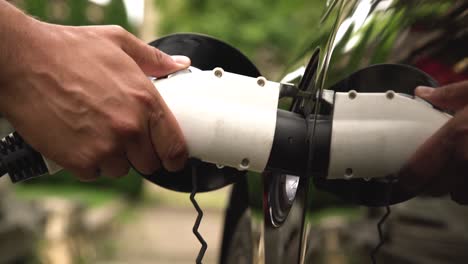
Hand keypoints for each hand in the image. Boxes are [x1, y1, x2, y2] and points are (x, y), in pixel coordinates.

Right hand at [0, 18, 190, 179]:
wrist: (21, 61)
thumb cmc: (68, 50)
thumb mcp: (118, 43)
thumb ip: (154, 59)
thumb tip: (179, 65)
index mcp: (146, 101)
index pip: (175, 147)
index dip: (176, 157)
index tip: (172, 159)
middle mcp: (129, 128)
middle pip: (149, 163)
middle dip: (139, 153)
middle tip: (123, 135)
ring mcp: (104, 147)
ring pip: (120, 169)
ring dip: (112, 157)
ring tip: (96, 131)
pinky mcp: (78, 161)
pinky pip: (93, 173)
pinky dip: (88, 161)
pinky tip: (78, 138)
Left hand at [401, 80, 467, 203]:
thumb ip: (448, 95)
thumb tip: (422, 92)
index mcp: (456, 135)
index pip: (417, 170)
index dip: (404, 181)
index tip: (399, 182)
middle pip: (435, 188)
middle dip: (431, 182)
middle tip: (434, 171)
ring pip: (459, 196)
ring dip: (457, 187)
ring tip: (462, 169)